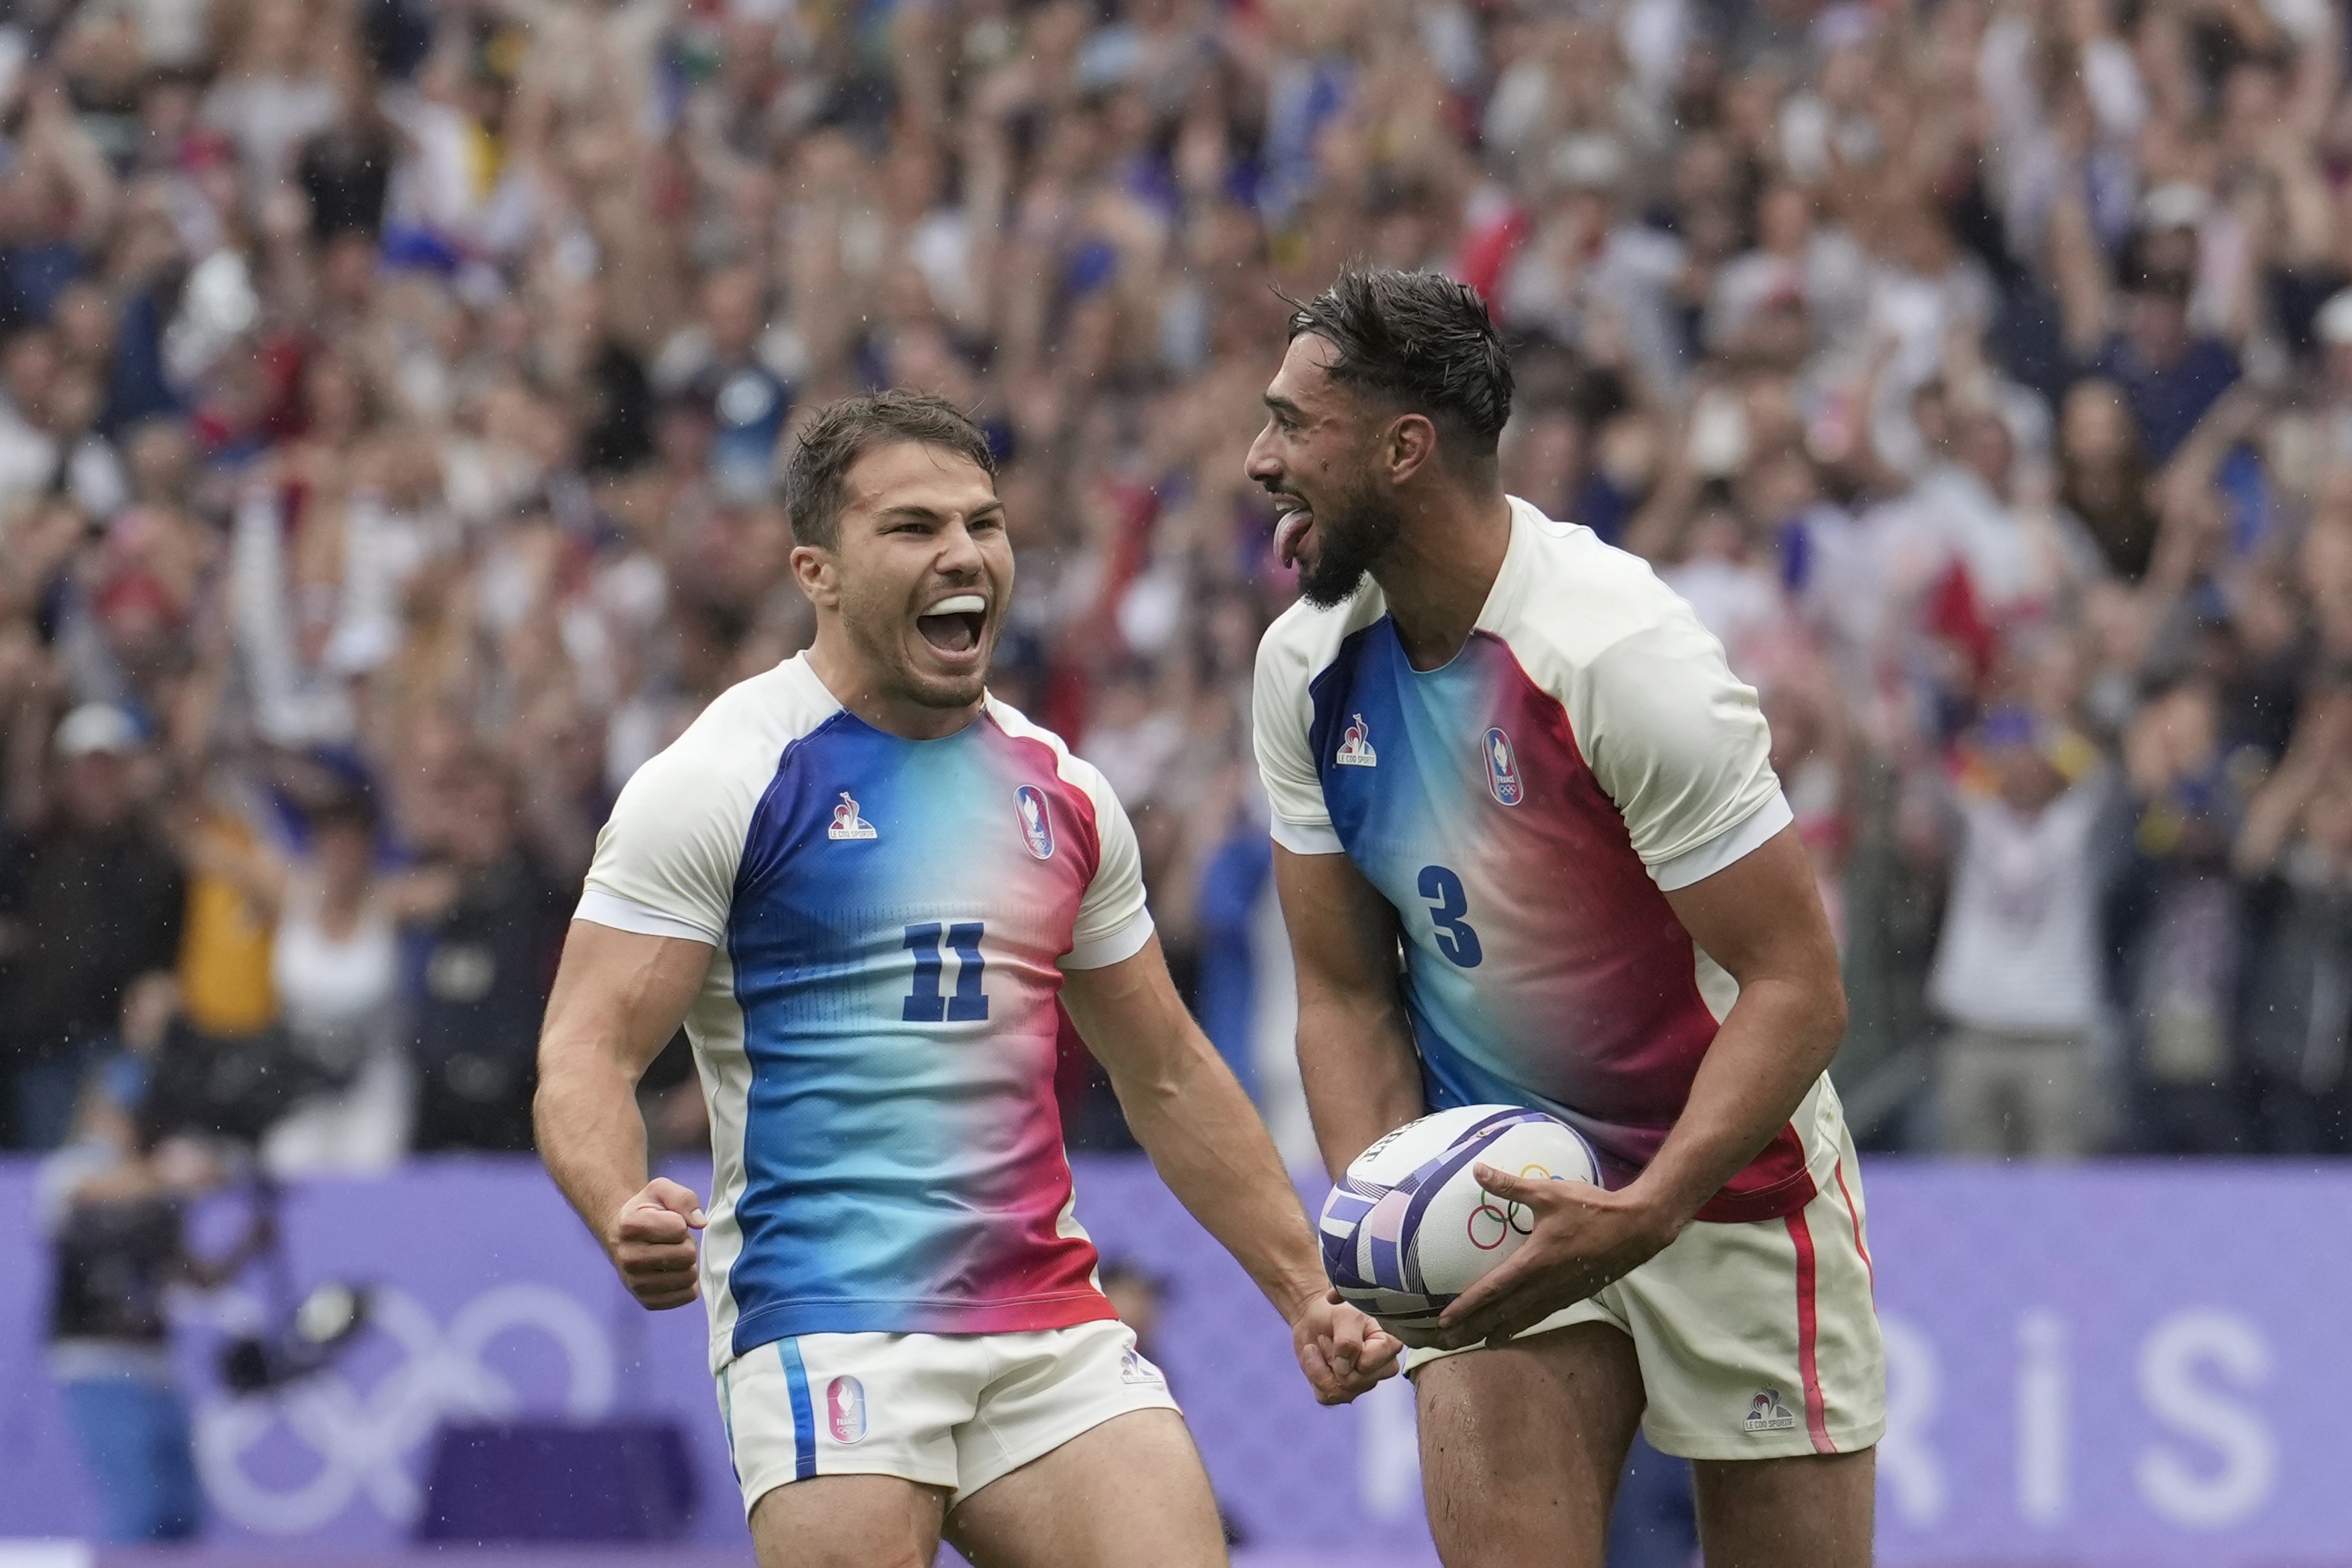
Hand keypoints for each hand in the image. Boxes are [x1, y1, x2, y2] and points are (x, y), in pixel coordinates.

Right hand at [605, 1178, 705, 1309]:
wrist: (621, 1235)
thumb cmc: (647, 1210)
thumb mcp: (661, 1190)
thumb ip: (683, 1198)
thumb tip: (700, 1223)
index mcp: (630, 1225)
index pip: (679, 1228)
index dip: (680, 1223)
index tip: (667, 1221)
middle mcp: (628, 1257)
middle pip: (687, 1255)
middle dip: (686, 1244)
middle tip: (672, 1240)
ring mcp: (635, 1283)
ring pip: (689, 1277)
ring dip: (687, 1264)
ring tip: (671, 1254)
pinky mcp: (647, 1301)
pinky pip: (687, 1295)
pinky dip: (687, 1283)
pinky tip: (673, 1272)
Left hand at [1290, 1288, 1403, 1404]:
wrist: (1314, 1317)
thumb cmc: (1336, 1313)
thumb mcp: (1345, 1315)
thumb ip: (1349, 1340)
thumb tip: (1345, 1370)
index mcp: (1389, 1347)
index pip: (1369, 1363)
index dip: (1349, 1350)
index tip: (1342, 1330)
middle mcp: (1381, 1369)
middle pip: (1355, 1381)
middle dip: (1334, 1357)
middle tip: (1332, 1338)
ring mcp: (1363, 1384)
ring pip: (1340, 1391)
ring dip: (1322, 1365)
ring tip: (1323, 1347)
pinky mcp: (1343, 1392)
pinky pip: (1326, 1396)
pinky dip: (1315, 1375)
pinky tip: (1318, 1359)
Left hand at [1431, 1167, 1679, 1350]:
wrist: (1637, 1229)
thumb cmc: (1591, 1210)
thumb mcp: (1548, 1193)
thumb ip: (1510, 1186)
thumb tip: (1477, 1169)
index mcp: (1533, 1263)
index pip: (1492, 1290)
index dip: (1467, 1306)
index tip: (1446, 1319)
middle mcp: (1543, 1285)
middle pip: (1501, 1313)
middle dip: (1473, 1327)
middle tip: (1446, 1340)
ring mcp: (1559, 1294)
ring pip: (1521, 1319)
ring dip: (1496, 1331)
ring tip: (1476, 1343)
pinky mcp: (1573, 1295)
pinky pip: (1540, 1315)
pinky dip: (1521, 1326)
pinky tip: (1513, 1329)